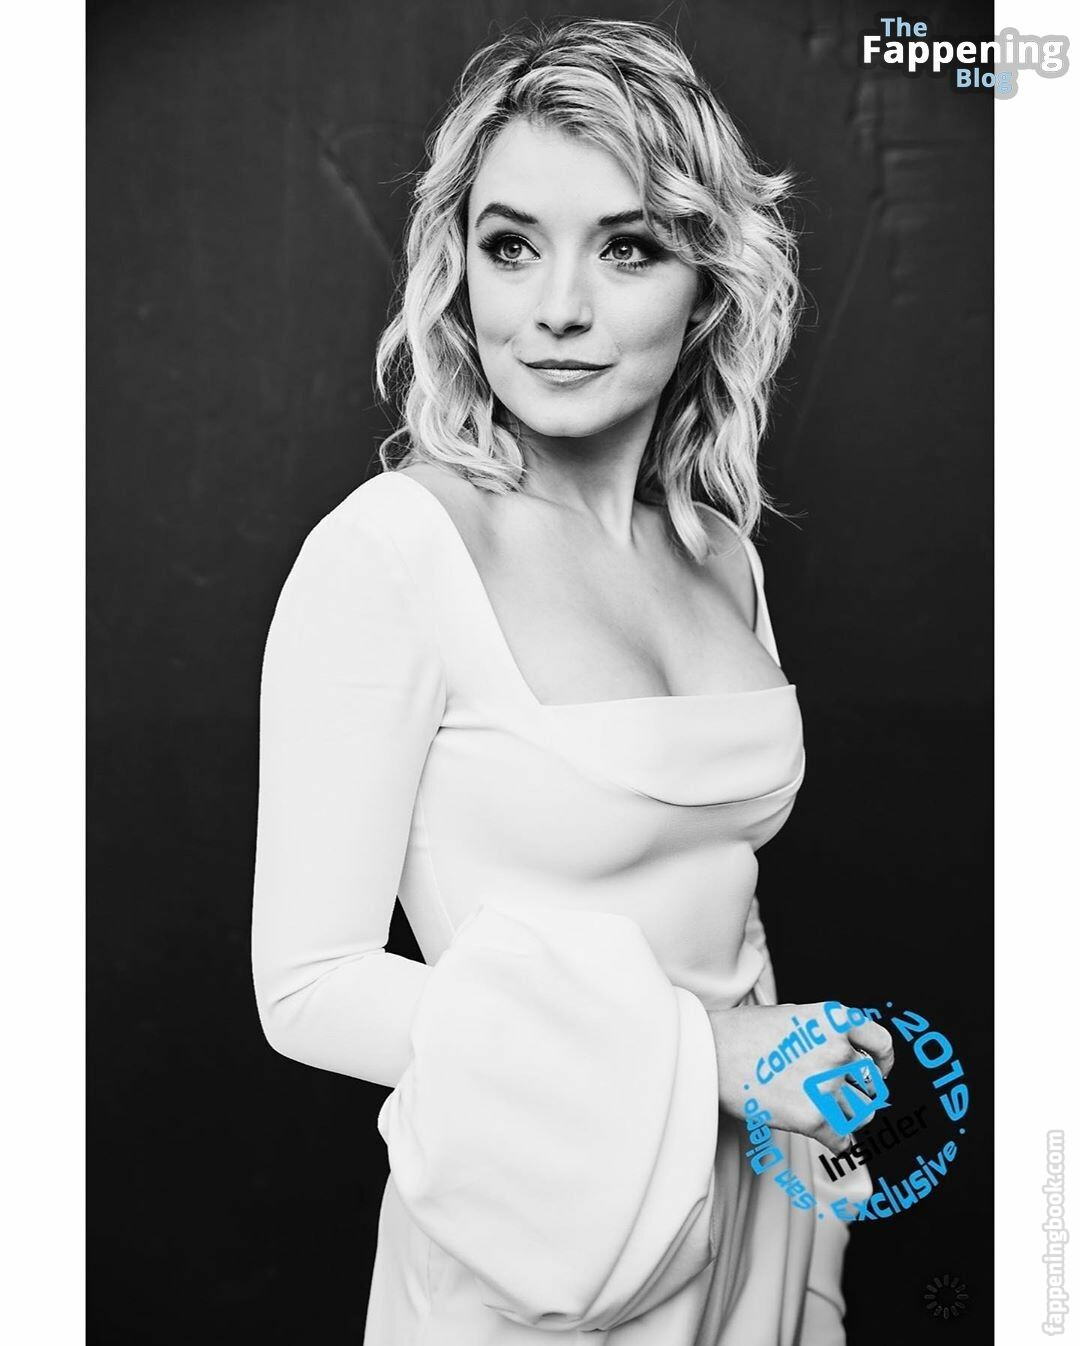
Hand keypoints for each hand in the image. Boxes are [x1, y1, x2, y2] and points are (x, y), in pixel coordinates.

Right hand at [708, 1001, 894, 1155]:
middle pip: (871, 1084)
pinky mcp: (814, 1117)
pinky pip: (843, 1140)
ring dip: (848, 1117)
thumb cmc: (742, 1034)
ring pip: (861, 1114)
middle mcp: (837, 1050)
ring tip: (828, 1115)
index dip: (883, 1062)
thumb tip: (845, 1054)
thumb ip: (823, 1032)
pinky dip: (837, 1143)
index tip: (877, 1072)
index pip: (881, 1044)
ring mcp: (828, 1084)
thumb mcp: (791, 1016)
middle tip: (839, 1097)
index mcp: (833, 1020)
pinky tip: (825, 1138)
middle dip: (859, 1092)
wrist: (709, 1054)